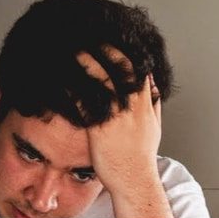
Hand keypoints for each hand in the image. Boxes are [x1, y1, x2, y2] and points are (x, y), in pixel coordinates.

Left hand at [76, 47, 162, 196]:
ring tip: (74, 49)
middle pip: (120, 68)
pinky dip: (76, 88)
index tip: (112, 40)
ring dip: (88, 62)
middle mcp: (132, 107)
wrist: (134, 181)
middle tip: (90, 36)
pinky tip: (64, 79)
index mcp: (145, 105)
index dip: (124, 52)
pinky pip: (87, 102)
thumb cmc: (141, 158)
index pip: (137, 69)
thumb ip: (153, 105)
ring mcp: (116, 117)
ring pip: (103, 80)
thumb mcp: (154, 128)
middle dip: (106, 49)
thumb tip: (153, 87)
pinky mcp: (100, 129)